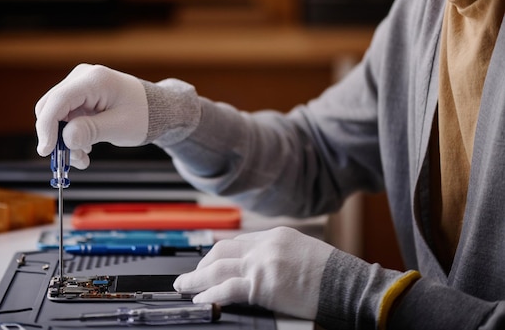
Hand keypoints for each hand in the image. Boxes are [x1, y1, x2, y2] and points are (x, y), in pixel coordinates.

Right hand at [35, 64, 148, 168]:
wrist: (156, 109)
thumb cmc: (144, 115)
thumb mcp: (120, 127)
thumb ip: (91, 131)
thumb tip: (66, 139)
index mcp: (95, 80)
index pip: (58, 100)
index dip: (47, 126)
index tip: (47, 151)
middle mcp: (83, 77)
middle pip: (50, 107)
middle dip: (56, 137)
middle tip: (71, 160)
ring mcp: (79, 84)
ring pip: (55, 115)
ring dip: (64, 140)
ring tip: (83, 158)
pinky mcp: (79, 96)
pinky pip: (64, 117)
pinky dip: (70, 135)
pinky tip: (85, 149)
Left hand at [173, 226, 333, 319]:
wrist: (350, 284)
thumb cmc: (335, 274)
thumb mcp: (305, 253)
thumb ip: (279, 256)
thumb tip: (261, 269)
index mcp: (275, 236)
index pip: (238, 242)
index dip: (218, 254)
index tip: (208, 264)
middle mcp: (265, 245)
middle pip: (222, 250)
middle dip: (202, 264)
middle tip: (190, 275)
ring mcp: (262, 263)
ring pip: (218, 268)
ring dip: (196, 278)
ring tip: (184, 287)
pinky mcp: (263, 284)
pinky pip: (227, 289)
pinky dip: (210, 294)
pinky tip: (201, 300)